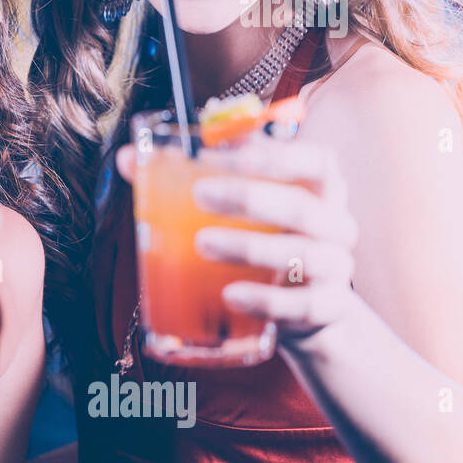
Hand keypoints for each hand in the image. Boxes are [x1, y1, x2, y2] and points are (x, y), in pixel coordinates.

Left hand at [117, 137, 358, 339]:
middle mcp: (335, 222)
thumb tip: (126, 158)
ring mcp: (336, 267)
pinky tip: (230, 296)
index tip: (217, 154)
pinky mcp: (327, 308)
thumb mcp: (236, 206)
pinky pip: (303, 305)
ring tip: (203, 244)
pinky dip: (266, 301)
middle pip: (302, 206)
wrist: (303, 308)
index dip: (270, 154)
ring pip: (304, 255)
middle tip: (200, 195)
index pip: (311, 159)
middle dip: (250, 198)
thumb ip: (186, 178)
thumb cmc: (263, 238)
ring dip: (251, 248)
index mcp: (319, 186)